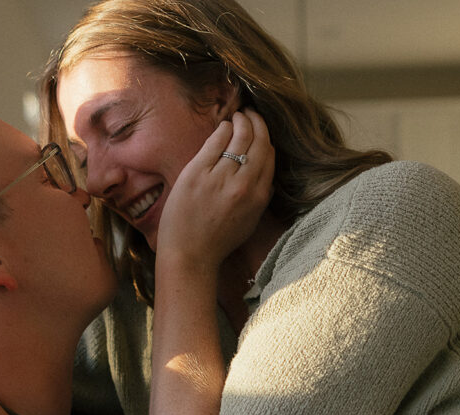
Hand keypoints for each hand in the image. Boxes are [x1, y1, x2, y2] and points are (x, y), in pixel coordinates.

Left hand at [157, 109, 274, 266]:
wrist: (189, 255)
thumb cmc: (218, 240)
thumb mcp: (250, 221)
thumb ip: (261, 197)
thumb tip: (267, 174)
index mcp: (259, 197)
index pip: (269, 156)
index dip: (266, 138)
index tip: (261, 129)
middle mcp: (243, 185)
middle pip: (258, 142)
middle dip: (257, 122)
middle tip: (251, 113)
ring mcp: (220, 177)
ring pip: (239, 137)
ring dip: (241, 121)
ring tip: (239, 115)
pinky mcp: (197, 173)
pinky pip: (215, 141)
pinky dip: (223, 129)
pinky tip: (223, 126)